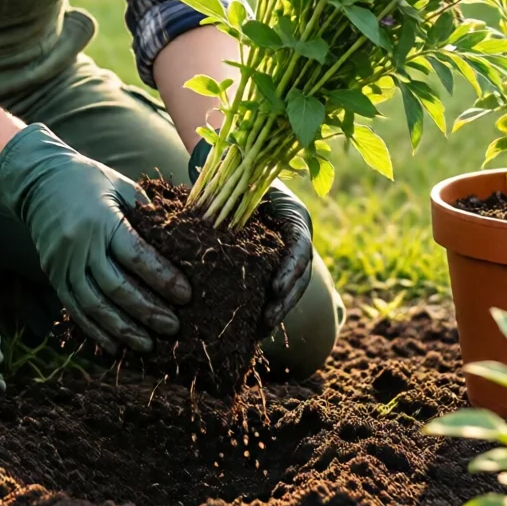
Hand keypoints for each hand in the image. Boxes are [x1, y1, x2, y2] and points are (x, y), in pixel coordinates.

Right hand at [0, 124, 191, 354]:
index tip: (186, 296)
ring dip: (123, 329)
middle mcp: (80, 244)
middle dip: (147, 311)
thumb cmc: (88, 180)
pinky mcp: (53, 275)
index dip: (163, 278)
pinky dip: (95, 330)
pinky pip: (75, 309)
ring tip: (148, 345)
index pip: (136, 255)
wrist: (38, 180)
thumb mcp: (119, 185)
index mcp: (102, 219)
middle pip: (117, 286)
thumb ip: (146, 211)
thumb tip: (178, 236)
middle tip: (173, 327)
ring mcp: (63, 262)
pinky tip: (115, 346)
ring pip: (95, 304)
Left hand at [188, 141, 312, 335]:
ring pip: (291, 288)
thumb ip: (236, 192)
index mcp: (294, 216)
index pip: (300, 247)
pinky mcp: (276, 265)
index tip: (275, 288)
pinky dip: (267, 307)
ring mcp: (289, 254)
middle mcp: (296, 238)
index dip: (290, 270)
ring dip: (277, 310)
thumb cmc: (243, 175)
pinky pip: (277, 289)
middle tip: (267, 320)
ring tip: (260, 330)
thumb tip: (205, 197)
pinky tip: (253, 327)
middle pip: (300, 275)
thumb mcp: (245, 180)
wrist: (245, 175)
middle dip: (285, 301)